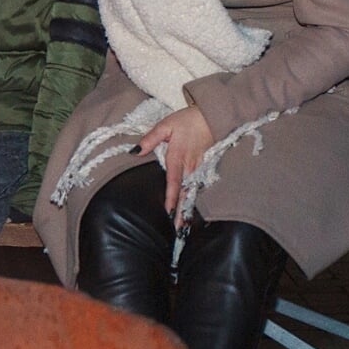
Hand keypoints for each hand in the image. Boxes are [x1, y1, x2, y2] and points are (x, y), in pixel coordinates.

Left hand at [136, 107, 214, 222]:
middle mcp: (190, 166)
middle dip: (181, 212)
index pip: (173, 182)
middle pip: (184, 193)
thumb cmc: (187, 120)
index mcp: (178, 157)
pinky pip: (198, 187)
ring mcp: (199, 168)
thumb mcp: (165, 125)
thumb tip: (135, 151)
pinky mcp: (204, 168)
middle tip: (177, 231)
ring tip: (183, 227)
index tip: (167, 213)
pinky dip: (194, 200)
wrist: (212, 117)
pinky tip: (191, 212)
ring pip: (192, 192)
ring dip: (188, 209)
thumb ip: (150, 139)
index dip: (170, 198)